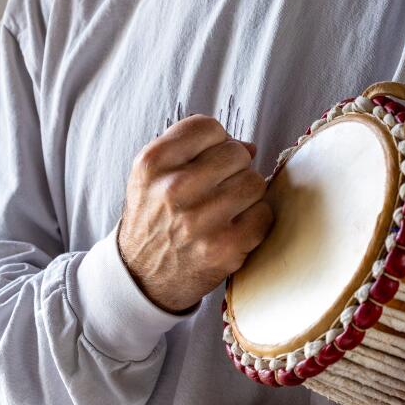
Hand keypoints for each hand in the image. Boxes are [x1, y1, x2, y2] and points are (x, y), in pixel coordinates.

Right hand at [117, 115, 272, 312]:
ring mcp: (199, 221)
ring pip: (254, 182)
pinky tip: (234, 227)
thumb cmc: (154, 217)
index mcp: (153, 163)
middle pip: (236, 153)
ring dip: (247, 194)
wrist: (141, 277)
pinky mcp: (223, 249)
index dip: (215, 141)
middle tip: (218, 188)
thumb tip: (249, 147)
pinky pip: (264, 214)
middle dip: (233, 168)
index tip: (208, 160)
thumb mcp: (153, 174)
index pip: (208, 127)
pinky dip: (255, 221)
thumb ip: (193, 148)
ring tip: (226, 208)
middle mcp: (173, 189)